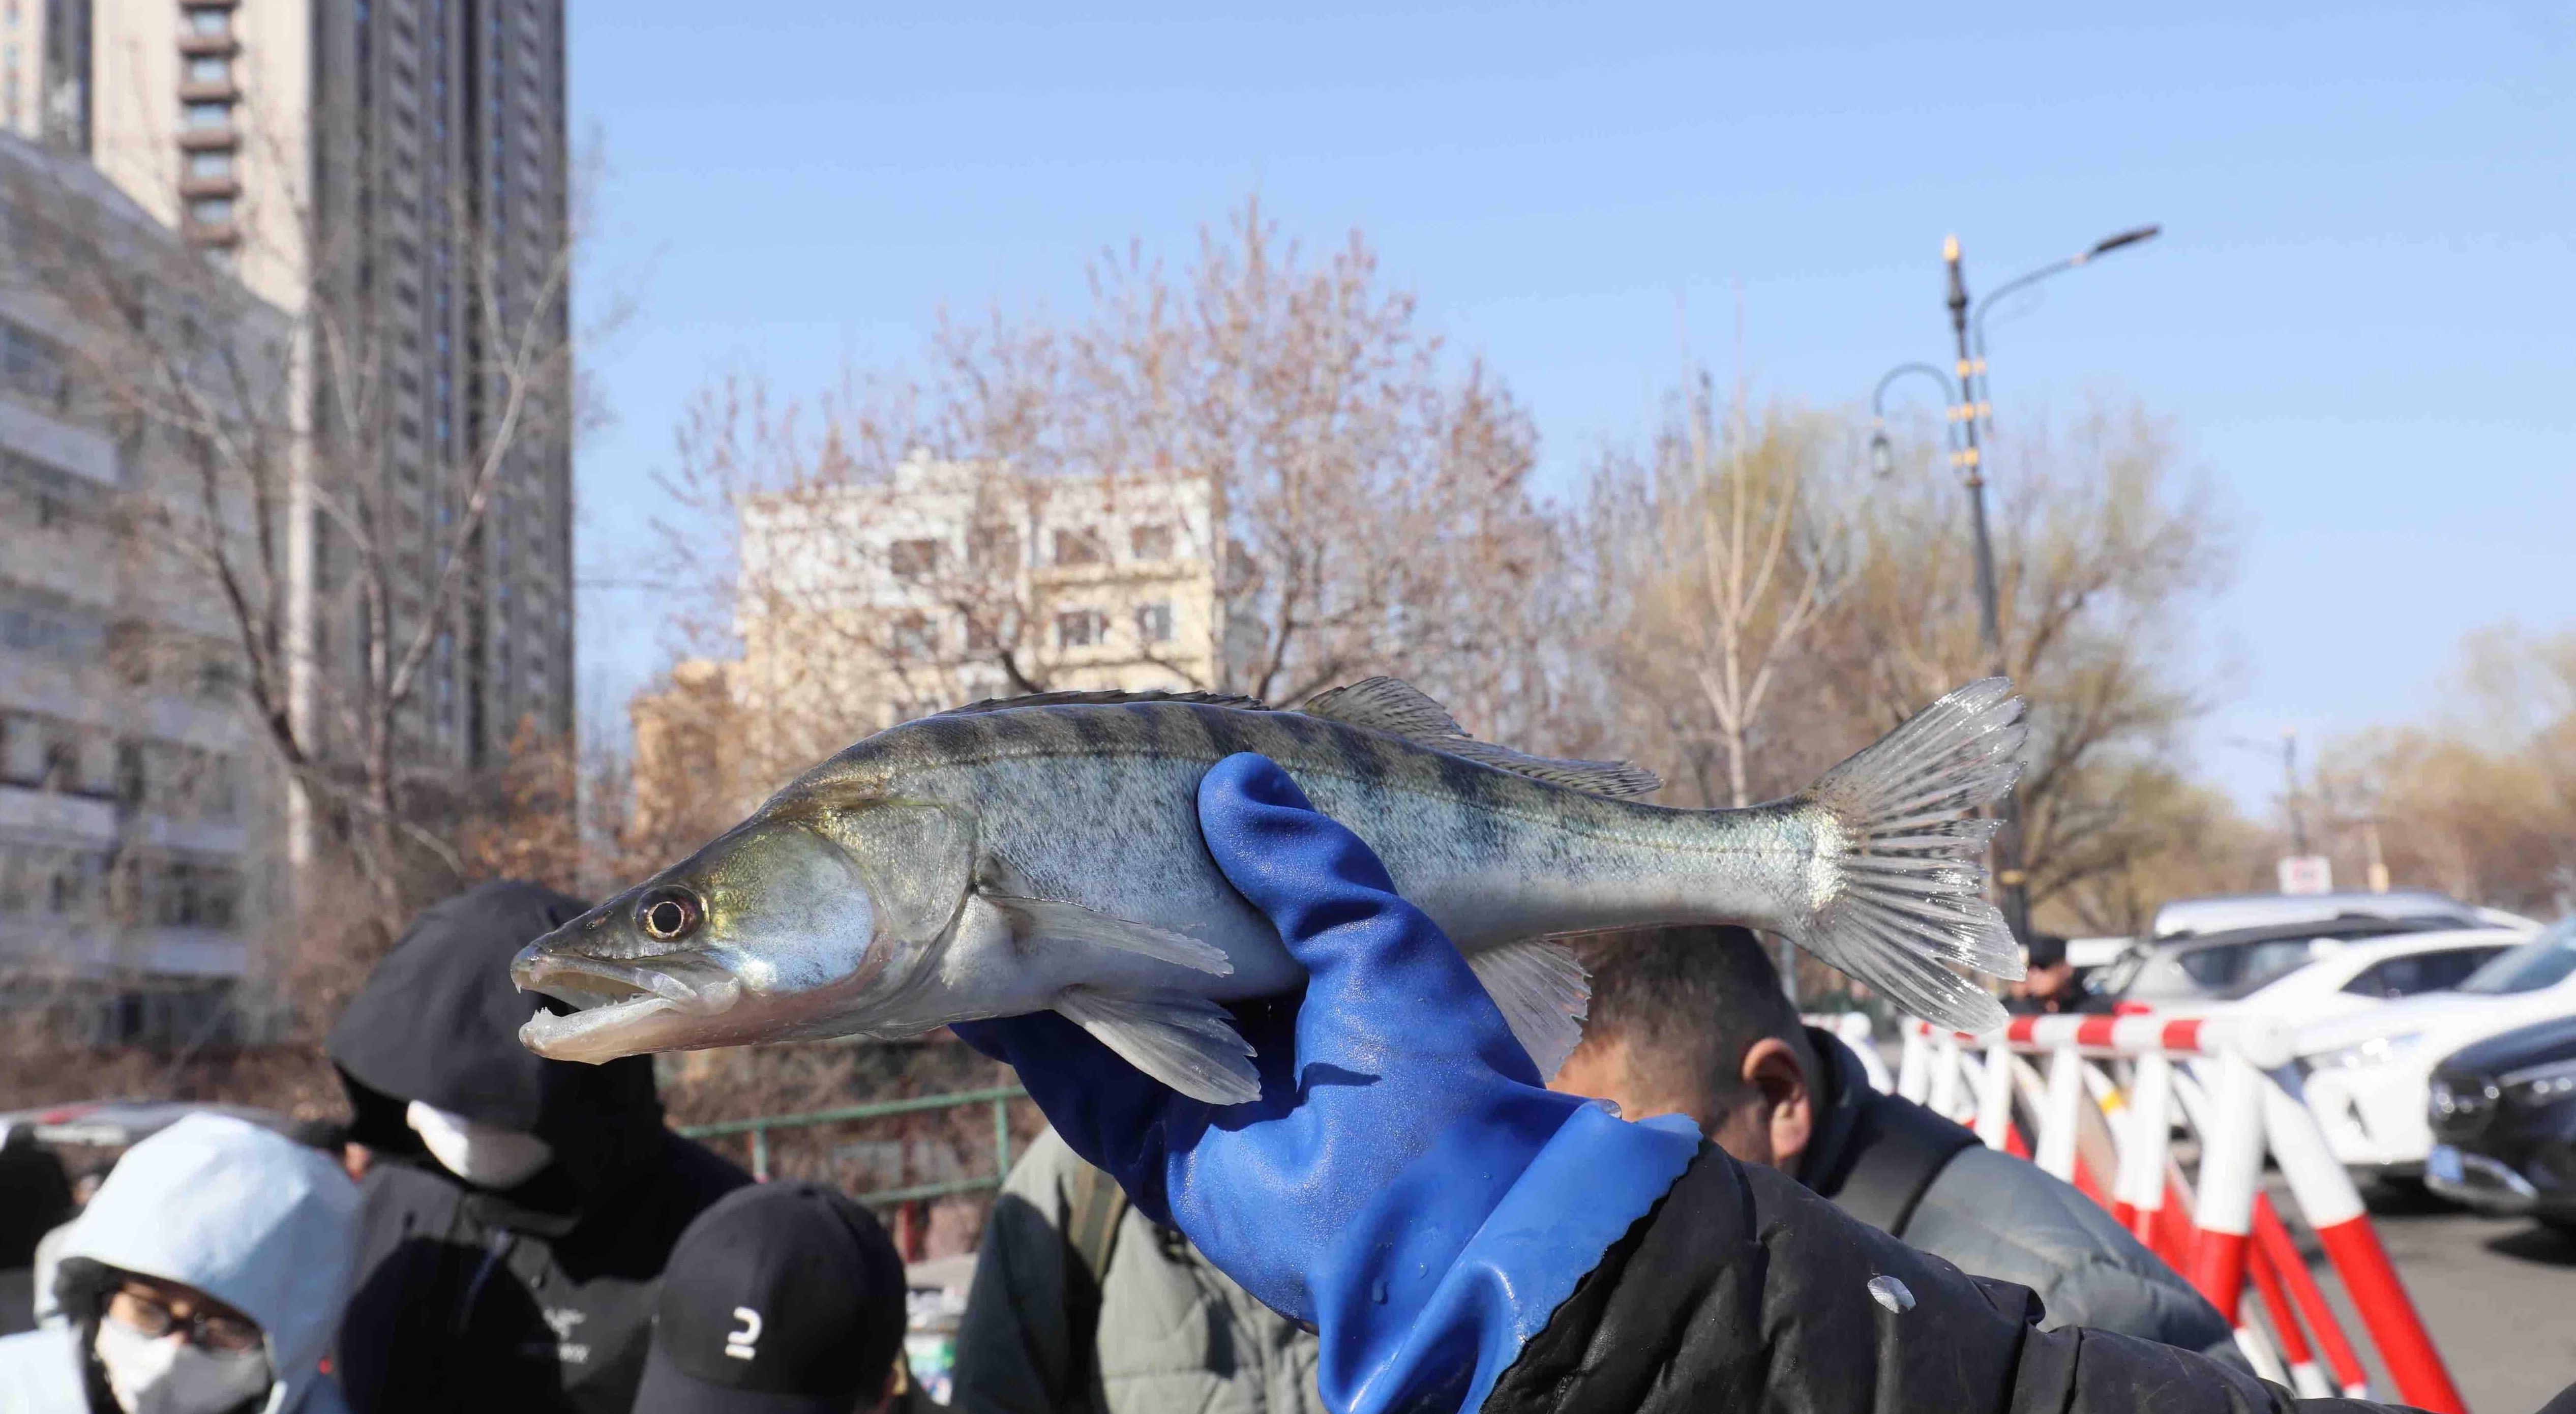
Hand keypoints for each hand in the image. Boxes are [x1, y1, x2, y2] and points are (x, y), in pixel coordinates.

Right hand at [955, 754, 1699, 1413]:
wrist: (1438, 1217)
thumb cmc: (1431, 1064)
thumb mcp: (1380, 929)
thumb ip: (1302, 858)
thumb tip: (1229, 775)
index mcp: (1325, 970)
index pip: (1230, 896)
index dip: (1174, 852)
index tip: (1122, 801)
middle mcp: (1258, 1028)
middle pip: (1153, 951)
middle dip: (1089, 906)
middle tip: (1021, 845)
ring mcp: (1203, 1092)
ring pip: (1101, 1016)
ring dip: (1036, 970)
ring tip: (966, 905)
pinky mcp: (1160, 1151)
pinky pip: (1077, 1089)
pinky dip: (1023, 1045)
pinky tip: (973, 998)